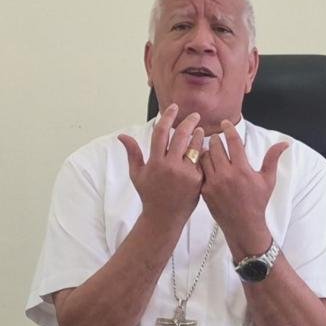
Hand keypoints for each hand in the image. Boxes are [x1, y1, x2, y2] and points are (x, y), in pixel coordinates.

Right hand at [118, 104, 204, 225]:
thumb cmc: (149, 195)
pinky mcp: (197, 181)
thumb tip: (121, 136)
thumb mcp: (137, 174)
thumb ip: (132, 153)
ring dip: (198, 135)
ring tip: (200, 130)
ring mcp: (185, 173)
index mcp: (155, 162)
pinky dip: (202, 152)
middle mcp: (170, 166)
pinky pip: (201, 161)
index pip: (161, 132)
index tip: (174, 108)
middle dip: (189, 122)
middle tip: (194, 116)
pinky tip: (204, 148)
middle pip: (181, 135)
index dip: (167, 117)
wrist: (164, 217)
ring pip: (195, 147)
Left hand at [200, 120, 288, 258]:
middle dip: (216, 139)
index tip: (224, 123)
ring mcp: (214, 183)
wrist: (243, 224)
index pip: (233, 142)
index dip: (228, 129)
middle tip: (217, 137)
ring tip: (211, 149)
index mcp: (242, 169)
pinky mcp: (205, 190)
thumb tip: (284, 143)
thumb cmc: (257, 202)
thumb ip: (272, 158)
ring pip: (205, 157)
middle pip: (216, 146)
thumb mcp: (268, 180)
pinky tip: (204, 163)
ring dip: (207, 150)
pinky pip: (200, 171)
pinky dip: (201, 164)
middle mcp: (227, 174)